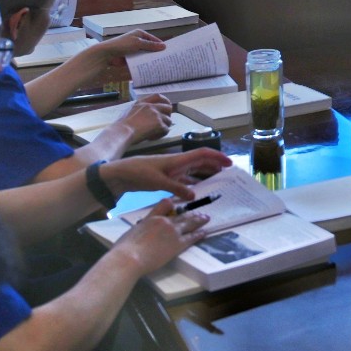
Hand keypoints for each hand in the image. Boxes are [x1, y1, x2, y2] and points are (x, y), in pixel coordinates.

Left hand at [90, 29, 165, 65]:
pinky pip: (140, 61)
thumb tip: (163, 46)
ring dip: (150, 59)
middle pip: (150, 47)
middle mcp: (137, 41)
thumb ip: (151, 45)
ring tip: (160, 65)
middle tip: (166, 59)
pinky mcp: (131, 58)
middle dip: (156, 53)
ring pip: (145, 54)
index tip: (168, 51)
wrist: (107, 54)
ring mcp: (134, 50)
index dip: (160, 45)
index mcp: (139, 34)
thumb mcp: (138, 43)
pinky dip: (144, 64)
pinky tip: (151, 68)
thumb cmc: (122, 45)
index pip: (153, 39)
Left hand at [102, 149, 230, 200]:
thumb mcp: (158, 182)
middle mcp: (177, 164)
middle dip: (214, 165)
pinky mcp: (166, 178)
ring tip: (216, 181)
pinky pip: (184, 180)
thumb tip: (194, 195)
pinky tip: (196, 191)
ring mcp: (172, 171)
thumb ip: (176, 188)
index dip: (217, 157)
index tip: (229, 163)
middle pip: (200, 162)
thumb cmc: (138, 173)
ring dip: (205, 174)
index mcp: (178, 160)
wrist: (121, 175)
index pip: (202, 154)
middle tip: (227, 173)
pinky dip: (192, 184)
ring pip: (193, 171)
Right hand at [110, 199, 209, 274]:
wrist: (130, 257)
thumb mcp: (132, 230)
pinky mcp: (178, 244)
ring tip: (206, 218)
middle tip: (199, 212)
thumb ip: (142, 226)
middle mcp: (165, 222)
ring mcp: (173, 232)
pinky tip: (204, 232)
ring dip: (199, 220)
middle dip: (191, 213)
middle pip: (181, 215)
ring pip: (189, 223)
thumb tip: (142, 228)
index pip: (165, 205)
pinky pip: (191, 237)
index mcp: (152, 217)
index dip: (172, 204)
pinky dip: (199, 234)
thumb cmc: (125, 247)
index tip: (176, 205)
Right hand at [115, 96, 174, 144]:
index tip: (166, 106)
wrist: (123, 132)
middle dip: (167, 115)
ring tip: (155, 133)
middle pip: (168, 107)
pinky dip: (160, 135)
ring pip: (168, 120)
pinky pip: (166, 130)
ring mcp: (156, 115)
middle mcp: (151, 106)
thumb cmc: (122, 125)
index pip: (158, 96)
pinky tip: (152, 137)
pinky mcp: (159, 124)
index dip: (165, 101)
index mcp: (143, 102)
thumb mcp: (130, 110)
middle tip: (163, 122)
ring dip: (163, 127)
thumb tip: (145, 113)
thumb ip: (140, 109)